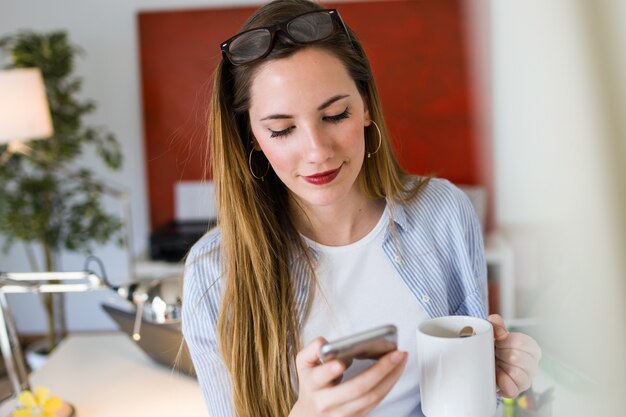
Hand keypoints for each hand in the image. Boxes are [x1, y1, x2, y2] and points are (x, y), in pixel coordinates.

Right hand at [289, 337, 406, 416]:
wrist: (310, 415)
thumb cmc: (310, 386)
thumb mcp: (303, 365)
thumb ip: (311, 350)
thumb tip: (325, 343)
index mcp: (313, 386)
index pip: (319, 378)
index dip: (330, 371)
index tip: (340, 363)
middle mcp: (328, 402)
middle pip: (357, 388)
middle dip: (379, 369)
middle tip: (394, 354)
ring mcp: (344, 412)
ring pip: (372, 396)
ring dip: (391, 377)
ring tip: (401, 359)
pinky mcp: (357, 416)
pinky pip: (377, 401)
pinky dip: (389, 384)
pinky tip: (396, 371)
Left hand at [488, 314, 541, 397]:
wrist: (487, 363)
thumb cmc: (495, 348)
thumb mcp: (495, 334)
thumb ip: (496, 326)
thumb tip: (494, 320)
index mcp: (531, 348)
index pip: (522, 343)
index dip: (505, 341)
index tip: (498, 341)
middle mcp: (532, 365)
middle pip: (517, 358)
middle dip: (501, 354)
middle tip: (495, 353)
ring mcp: (526, 379)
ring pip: (517, 374)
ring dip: (501, 367)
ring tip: (496, 363)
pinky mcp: (516, 391)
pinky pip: (513, 390)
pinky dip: (503, 383)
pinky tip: (497, 376)